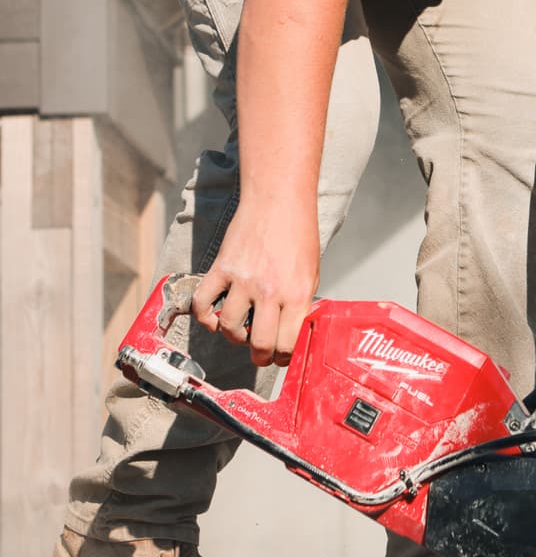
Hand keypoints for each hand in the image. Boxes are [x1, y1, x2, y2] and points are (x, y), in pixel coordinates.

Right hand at [191, 209, 319, 367]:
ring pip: (229, 328)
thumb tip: (292, 332)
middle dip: (260, 357)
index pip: (286, 344)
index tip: (280, 356)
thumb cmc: (299, 233)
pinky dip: (205, 318)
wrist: (278, 199)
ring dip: (234, 336)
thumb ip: (301, 303)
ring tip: (241, 330)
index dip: (282, 357)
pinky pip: (203, 304)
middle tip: (260, 353)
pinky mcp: (222, 268)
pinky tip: (214, 317)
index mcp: (297, 293)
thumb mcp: (311, 272)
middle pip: (258, 344)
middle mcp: (269, 291)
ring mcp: (243, 280)